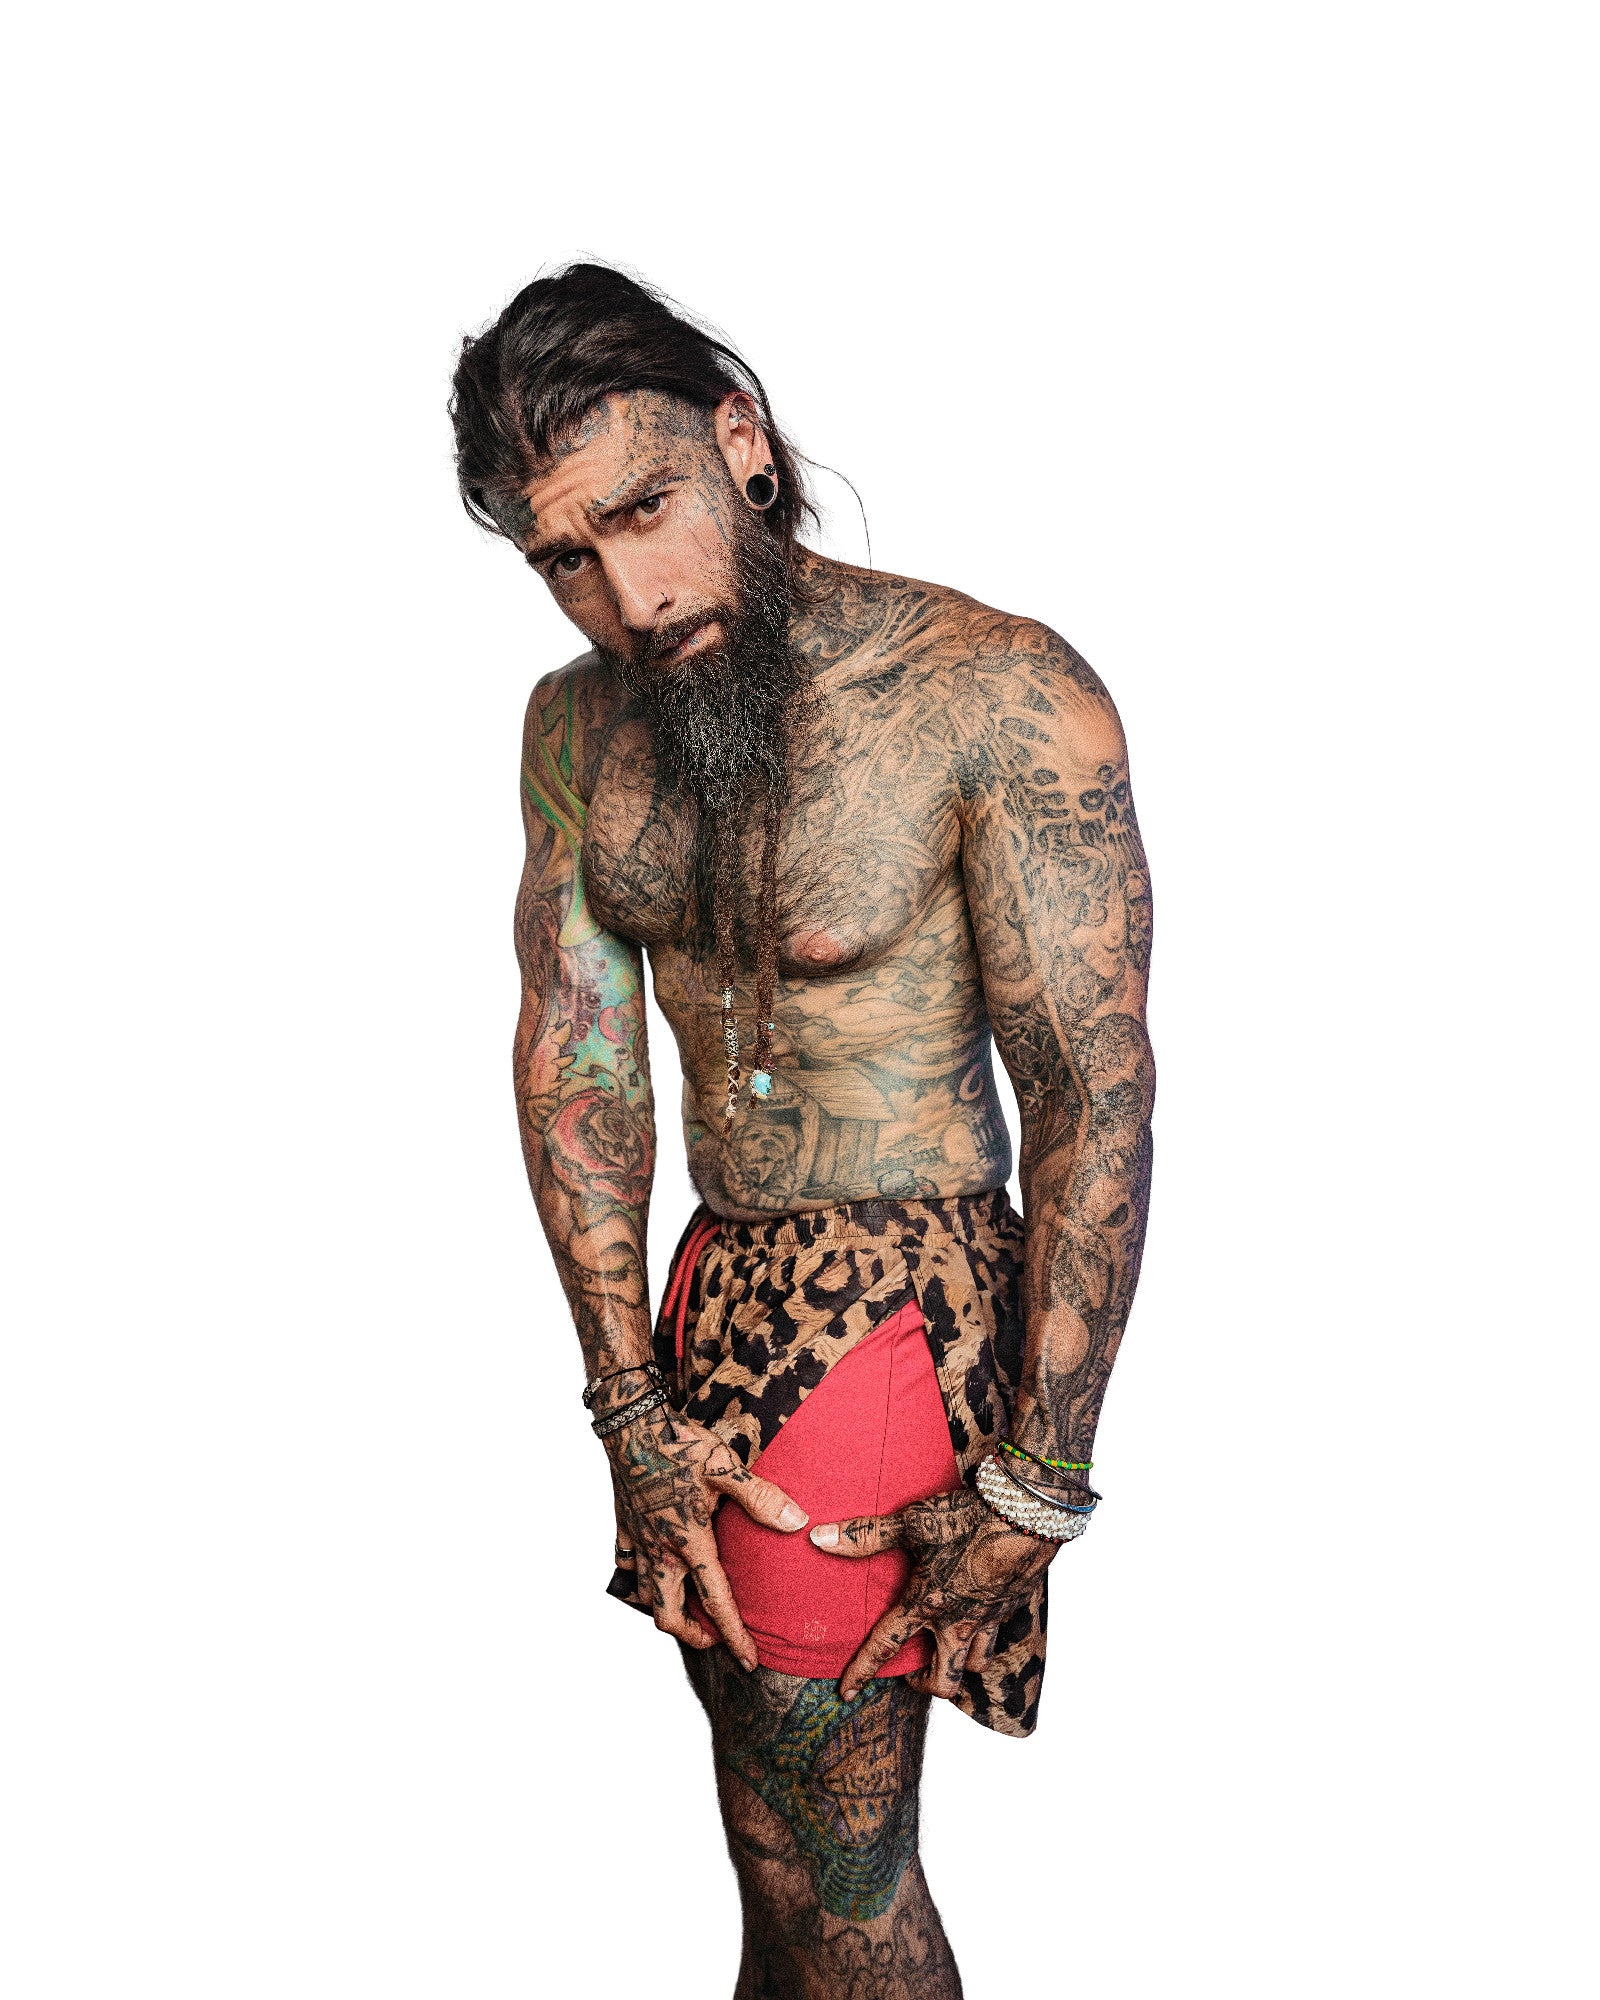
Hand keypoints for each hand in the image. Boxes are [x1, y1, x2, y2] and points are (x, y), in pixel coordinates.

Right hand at [606, 1404, 807, 1670]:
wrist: (631, 1424)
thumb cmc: (680, 1443)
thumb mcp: (725, 1467)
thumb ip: (761, 1498)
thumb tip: (797, 1523)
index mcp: (690, 1541)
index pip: (715, 1602)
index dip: (733, 1636)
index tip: (748, 1661)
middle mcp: (660, 1550)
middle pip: (668, 1616)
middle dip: (692, 1637)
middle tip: (714, 1639)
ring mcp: (638, 1540)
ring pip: (645, 1597)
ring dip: (667, 1611)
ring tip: (687, 1612)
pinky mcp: (624, 1526)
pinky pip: (626, 1566)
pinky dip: (639, 1579)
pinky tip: (652, 1574)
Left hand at [809, 1487, 1052, 1700]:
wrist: (1025, 1514)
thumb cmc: (967, 1517)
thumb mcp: (912, 1523)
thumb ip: (866, 1536)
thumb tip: (819, 1538)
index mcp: (926, 1603)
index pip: (885, 1646)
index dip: (861, 1672)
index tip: (846, 1694)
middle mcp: (957, 1621)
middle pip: (943, 1681)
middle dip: (923, 1685)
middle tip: (910, 1674)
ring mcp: (988, 1619)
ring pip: (973, 1667)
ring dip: (956, 1666)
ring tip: (943, 1652)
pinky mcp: (1010, 1607)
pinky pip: (996, 1638)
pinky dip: (983, 1640)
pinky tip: (976, 1622)